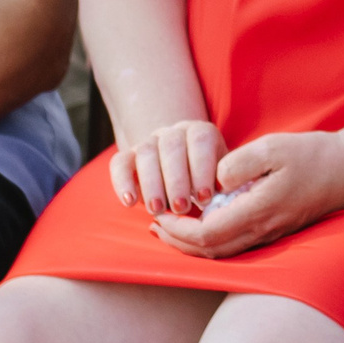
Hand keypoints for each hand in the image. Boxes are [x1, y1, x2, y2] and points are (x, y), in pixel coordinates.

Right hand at [108, 119, 228, 217]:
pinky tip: (130, 203)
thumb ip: (221, 186)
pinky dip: (122, 183)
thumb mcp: (219, 181)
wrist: (180, 173)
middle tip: (181, 208)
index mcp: (202, 133)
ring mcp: (150, 141)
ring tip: (158, 210)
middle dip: (177, 180)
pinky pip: (120, 163)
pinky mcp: (127, 156)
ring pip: (146, 153)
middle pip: (172, 147)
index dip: (203, 170)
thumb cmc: (206, 184)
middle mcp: (175, 132)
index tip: (205, 198)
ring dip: (152, 184)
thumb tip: (223, 199)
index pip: (201, 141)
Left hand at [149, 130, 343, 259]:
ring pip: (222, 253)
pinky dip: (212, 240)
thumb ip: (240, 163)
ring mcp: (270, 234)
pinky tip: (204, 224)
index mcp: (258, 211)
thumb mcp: (274, 147)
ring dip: (193, 245)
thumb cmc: (312, 155)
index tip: (160, 215)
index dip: (178, 231)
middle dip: (178, 243)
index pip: (207, 235)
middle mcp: (263, 230)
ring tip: (171, 228)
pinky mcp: (275, 231)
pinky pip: (236, 246)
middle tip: (155, 226)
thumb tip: (215, 179)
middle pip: (210, 252)